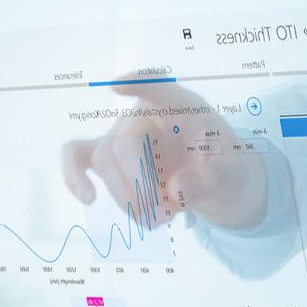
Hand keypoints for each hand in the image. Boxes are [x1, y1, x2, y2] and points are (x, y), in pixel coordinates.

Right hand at [60, 81, 269, 229]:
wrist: (216, 184)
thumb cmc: (223, 168)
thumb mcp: (232, 174)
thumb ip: (212, 179)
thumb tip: (176, 189)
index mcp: (183, 107)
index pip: (159, 87)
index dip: (137, 85)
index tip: (117, 86)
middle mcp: (147, 114)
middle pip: (123, 145)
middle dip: (139, 188)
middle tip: (166, 218)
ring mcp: (123, 133)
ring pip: (103, 160)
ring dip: (126, 198)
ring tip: (158, 221)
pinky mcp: (108, 156)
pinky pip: (77, 155)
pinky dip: (74, 175)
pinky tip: (88, 198)